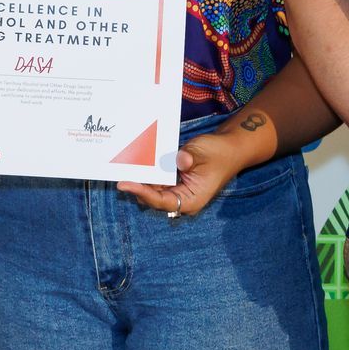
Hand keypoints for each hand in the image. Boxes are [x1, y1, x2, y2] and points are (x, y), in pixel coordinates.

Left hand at [117, 127, 265, 215]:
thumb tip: (178, 160)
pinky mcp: (175, 183)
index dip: (143, 193)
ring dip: (141, 180)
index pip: (162, 201)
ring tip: (123, 168)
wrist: (230, 148)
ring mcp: (178, 192)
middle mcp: (183, 200)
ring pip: (153, 190)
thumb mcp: (202, 153)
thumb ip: (187, 158)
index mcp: (191, 200)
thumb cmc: (219, 153)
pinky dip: (148, 174)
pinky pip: (157, 181)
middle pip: (154, 198)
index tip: (124, 184)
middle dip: (138, 186)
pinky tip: (136, 164)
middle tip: (119, 173)